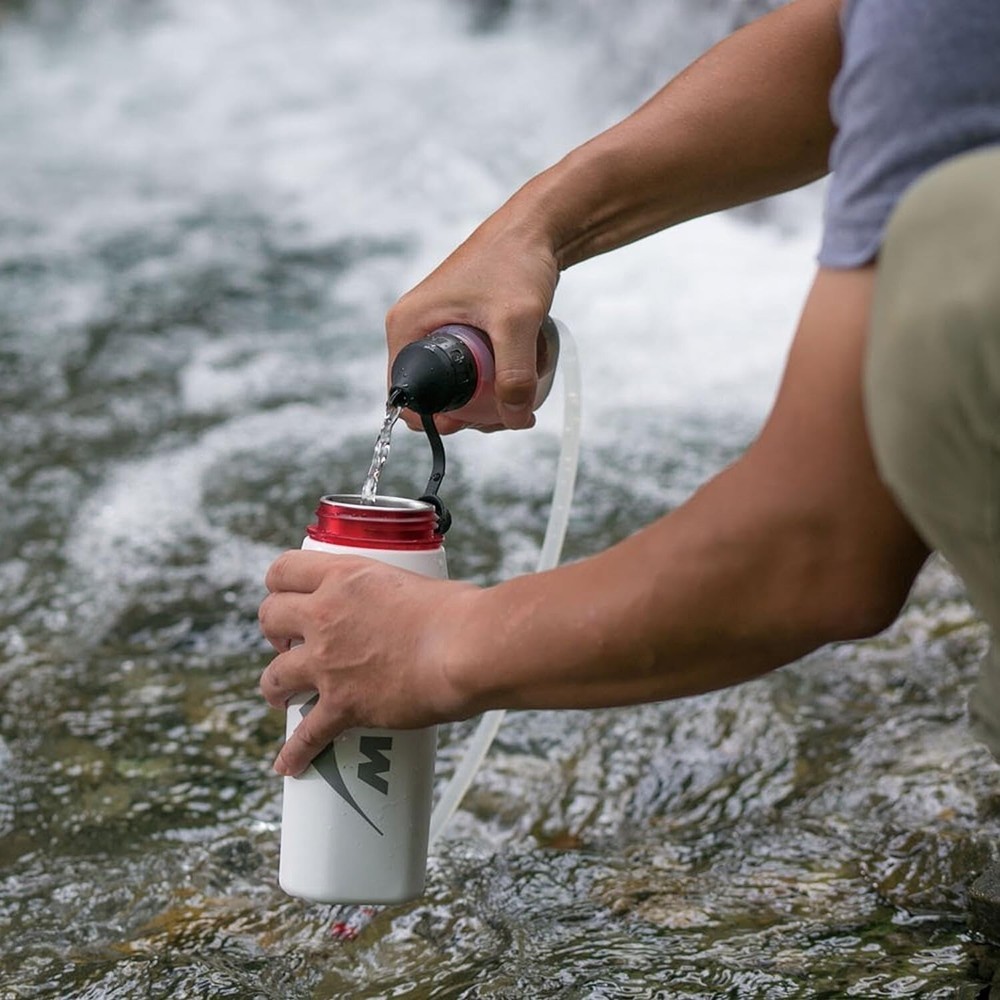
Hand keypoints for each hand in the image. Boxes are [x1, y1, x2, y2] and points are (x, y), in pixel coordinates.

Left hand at [258, 549, 478, 776]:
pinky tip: (288, 763)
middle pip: (270, 618)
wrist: (467, 647)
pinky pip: (306, 735)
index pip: (285, 571)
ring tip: (282, 695)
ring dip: (275, 688)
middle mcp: (325, 615)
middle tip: (288, 643)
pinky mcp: (342, 704)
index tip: (284, 595)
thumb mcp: (414, 582)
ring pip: (274, 676)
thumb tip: (408, 611)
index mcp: (343, 577)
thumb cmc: (458, 612)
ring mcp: (328, 662)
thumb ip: (394, 595)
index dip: (278, 585)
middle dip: (274, 632)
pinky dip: (295, 752)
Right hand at [386, 207, 559, 433]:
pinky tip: (526, 369)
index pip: (405, 395)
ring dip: (491, 399)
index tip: (476, 422)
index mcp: (407, 327)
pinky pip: (473, 371)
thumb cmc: (516, 262)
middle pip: (434, 397)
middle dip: (472, 413)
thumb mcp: (516, 320)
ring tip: (527, 384)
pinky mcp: (460, 331)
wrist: (537, 229)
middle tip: (512, 412)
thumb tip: (515, 419)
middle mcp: (415, 330)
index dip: (437, 419)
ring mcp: (437, 332)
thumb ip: (515, 373)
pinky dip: (498, 379)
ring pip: (458, 388)